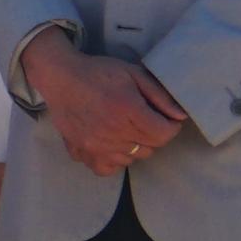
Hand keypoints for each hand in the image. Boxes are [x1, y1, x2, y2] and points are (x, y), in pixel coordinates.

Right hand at [31, 43, 186, 178]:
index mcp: (127, 110)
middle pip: (150, 148)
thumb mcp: (134, 74)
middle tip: (142, 119)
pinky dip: (112, 160)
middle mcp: (112, 132)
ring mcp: (94, 145)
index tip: (164, 118)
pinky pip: (106, 168)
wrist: (59, 77)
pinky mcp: (80, 151)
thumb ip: (160, 96)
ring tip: (124, 129)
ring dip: (133, 146)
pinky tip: (110, 144)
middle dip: (153, 134)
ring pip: (131, 158)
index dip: (170, 127)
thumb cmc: (99, 72)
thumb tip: (181, 117)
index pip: (163, 134)